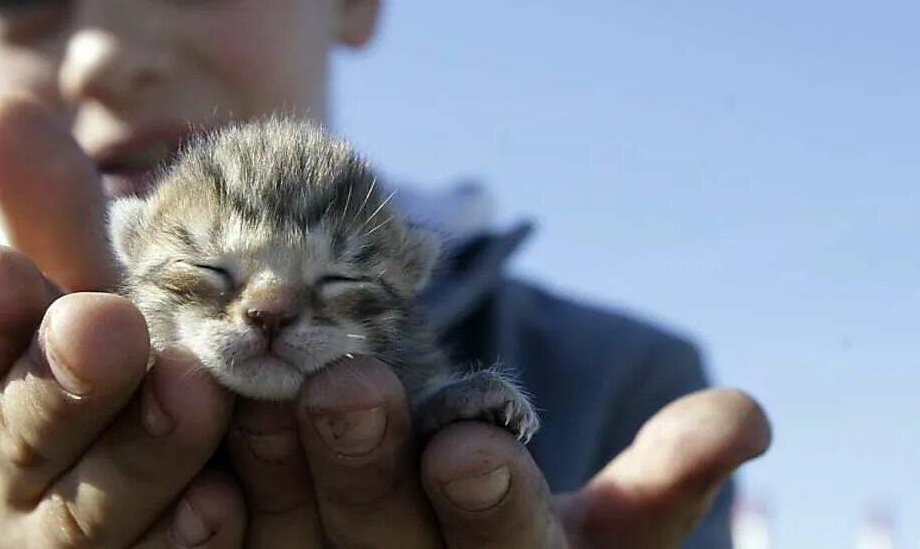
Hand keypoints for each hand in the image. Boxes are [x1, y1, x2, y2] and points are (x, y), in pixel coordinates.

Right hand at [0, 96, 243, 546]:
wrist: (168, 487)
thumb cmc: (114, 364)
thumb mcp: (89, 286)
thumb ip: (52, 213)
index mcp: (8, 377)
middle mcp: (27, 463)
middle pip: (31, 429)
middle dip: (63, 377)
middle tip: (104, 323)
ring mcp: (80, 532)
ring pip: (95, 510)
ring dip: (142, 452)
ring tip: (194, 392)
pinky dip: (186, 538)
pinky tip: (225, 506)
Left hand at [227, 356, 770, 547]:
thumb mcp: (598, 544)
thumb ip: (656, 488)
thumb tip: (747, 417)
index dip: (489, 508)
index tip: (472, 444)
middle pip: (376, 542)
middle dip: (362, 470)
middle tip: (345, 387)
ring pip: (280, 536)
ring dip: (268, 467)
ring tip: (255, 387)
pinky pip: (199, 541)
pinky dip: (182, 497)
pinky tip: (171, 415)